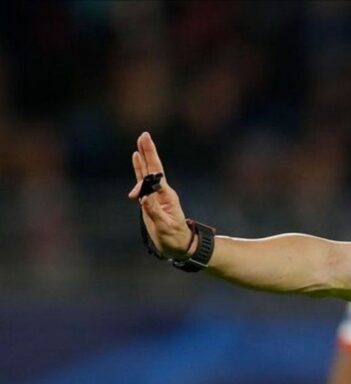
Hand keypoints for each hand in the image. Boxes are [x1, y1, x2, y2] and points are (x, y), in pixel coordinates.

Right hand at [127, 132, 193, 258]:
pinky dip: (139, 170)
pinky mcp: (151, 200)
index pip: (156, 173)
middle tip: (144, 135)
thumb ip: (154, 211)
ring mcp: (156, 195)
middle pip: (153, 168)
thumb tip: (144, 197)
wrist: (179, 246)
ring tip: (138, 145)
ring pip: (147, 174)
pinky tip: (136, 161)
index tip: (143, 144)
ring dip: (143, 159)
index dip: (150, 157)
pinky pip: (143, 182)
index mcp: (166, 196)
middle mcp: (162, 192)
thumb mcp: (164, 226)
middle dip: (147, 152)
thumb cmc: (173, 238)